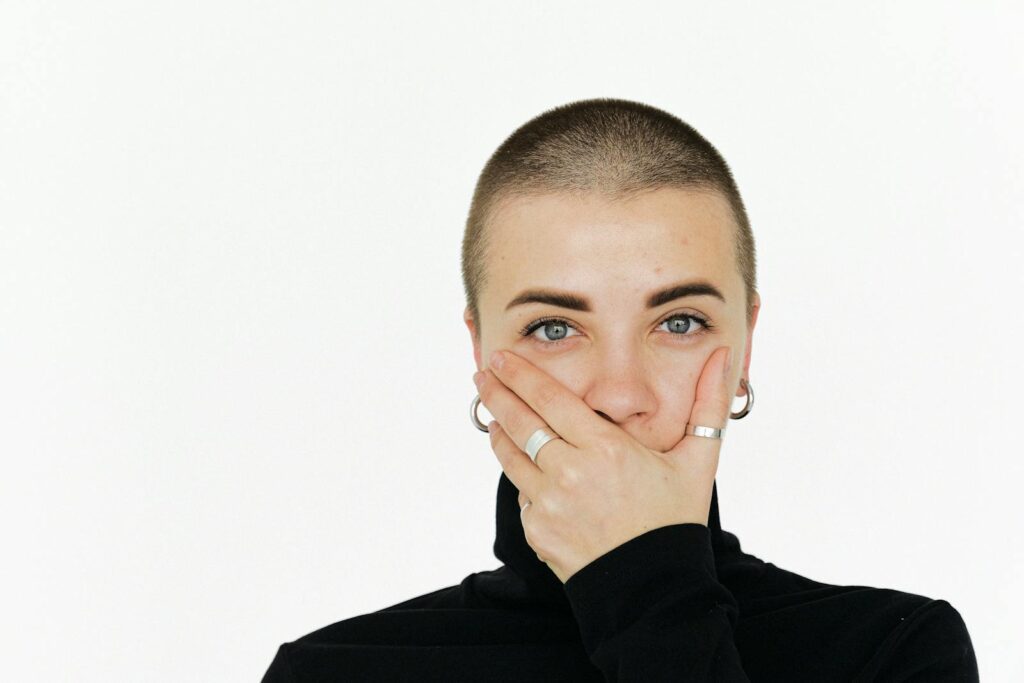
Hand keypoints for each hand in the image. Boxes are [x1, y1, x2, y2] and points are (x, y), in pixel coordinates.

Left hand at [473, 345, 732, 583]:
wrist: (655, 589)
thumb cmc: (675, 521)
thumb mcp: (697, 460)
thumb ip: (707, 404)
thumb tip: (721, 356)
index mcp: (605, 449)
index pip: (549, 399)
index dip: (520, 374)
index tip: (501, 358)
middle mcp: (570, 473)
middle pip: (519, 422)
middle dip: (496, 393)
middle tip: (482, 373)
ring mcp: (549, 504)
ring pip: (510, 457)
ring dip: (499, 432)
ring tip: (493, 415)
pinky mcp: (537, 531)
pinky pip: (521, 494)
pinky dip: (522, 477)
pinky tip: (523, 466)